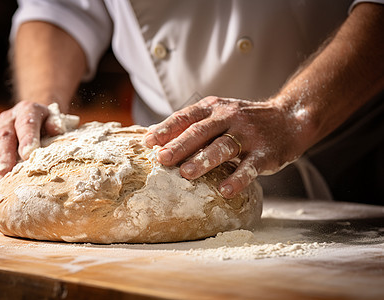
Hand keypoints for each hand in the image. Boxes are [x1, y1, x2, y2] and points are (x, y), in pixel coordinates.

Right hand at [0, 101, 64, 181]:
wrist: (32, 117)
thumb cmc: (48, 123)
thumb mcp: (55, 120)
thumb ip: (56, 123)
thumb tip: (56, 130)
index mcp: (27, 109)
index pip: (26, 123)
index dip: (27, 138)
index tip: (28, 154)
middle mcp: (9, 119)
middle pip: (5, 136)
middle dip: (5, 155)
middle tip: (6, 171)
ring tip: (2, 181)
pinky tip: (2, 182)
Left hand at [144, 96, 304, 197]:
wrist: (288, 119)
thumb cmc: (244, 121)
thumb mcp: (218, 113)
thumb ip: (192, 124)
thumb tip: (154, 136)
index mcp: (214, 108)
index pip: (186, 117)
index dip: (166, 129)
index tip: (148, 142)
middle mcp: (229, 117)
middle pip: (201, 131)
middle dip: (180, 146)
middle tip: (162, 159)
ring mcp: (248, 134)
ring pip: (223, 147)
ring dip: (204, 160)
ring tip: (187, 174)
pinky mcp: (265, 152)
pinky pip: (250, 167)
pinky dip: (237, 179)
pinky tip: (225, 190)